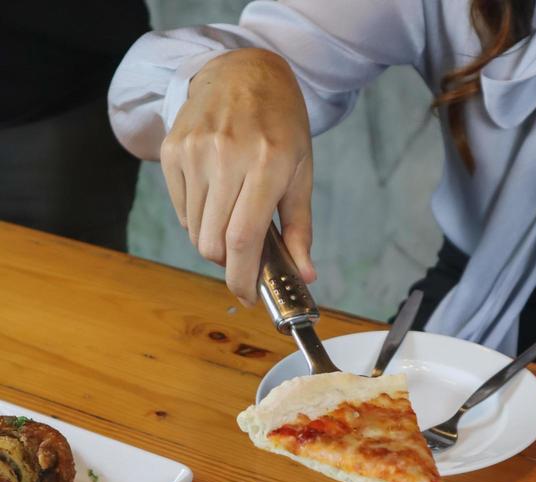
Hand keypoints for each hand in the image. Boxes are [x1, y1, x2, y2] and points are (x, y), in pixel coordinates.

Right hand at [160, 48, 314, 305]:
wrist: (243, 72)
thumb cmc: (280, 125)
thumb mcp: (301, 173)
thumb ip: (299, 228)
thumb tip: (304, 275)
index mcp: (266, 164)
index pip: (243, 240)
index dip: (242, 278)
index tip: (247, 296)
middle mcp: (226, 156)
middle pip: (213, 243)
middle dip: (228, 262)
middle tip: (244, 254)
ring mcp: (194, 151)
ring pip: (195, 232)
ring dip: (213, 240)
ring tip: (232, 215)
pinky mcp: (172, 150)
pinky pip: (181, 211)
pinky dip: (197, 219)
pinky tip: (215, 196)